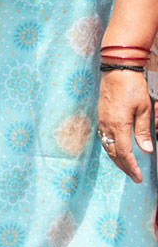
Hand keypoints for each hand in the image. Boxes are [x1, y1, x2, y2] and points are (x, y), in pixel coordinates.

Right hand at [97, 68, 154, 182]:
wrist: (117, 70)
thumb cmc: (132, 87)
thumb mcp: (144, 109)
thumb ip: (143, 131)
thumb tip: (146, 149)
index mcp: (118, 124)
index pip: (124, 152)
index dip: (131, 166)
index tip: (138, 177)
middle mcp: (107, 124)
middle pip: (113, 152)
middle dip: (123, 166)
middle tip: (134, 176)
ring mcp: (102, 120)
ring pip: (106, 146)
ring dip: (116, 158)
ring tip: (126, 166)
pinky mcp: (101, 115)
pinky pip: (104, 137)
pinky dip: (111, 147)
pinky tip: (117, 149)